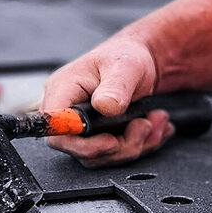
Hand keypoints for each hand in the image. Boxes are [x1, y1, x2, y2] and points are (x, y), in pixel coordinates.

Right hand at [39, 37, 173, 166]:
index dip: (82, 145)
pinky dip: (142, 145)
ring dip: (136, 144)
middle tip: (144, 125)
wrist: (143, 60)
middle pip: (82, 150)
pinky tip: (155, 126)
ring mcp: (83, 127)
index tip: (112, 141)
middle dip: (120, 146)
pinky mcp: (99, 137)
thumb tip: (104, 106)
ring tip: (155, 120)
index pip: (56, 131)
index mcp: (63, 90)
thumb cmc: (126, 56)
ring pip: (103, 156)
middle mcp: (68, 112)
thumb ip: (115, 86)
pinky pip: (116, 154)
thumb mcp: (125, 66)